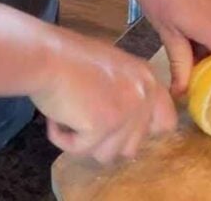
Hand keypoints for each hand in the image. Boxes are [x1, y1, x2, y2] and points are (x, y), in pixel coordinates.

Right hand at [32, 28, 176, 163]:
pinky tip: (55, 118)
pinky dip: (63, 139)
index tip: (117, 126)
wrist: (45, 56)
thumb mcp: (112, 69)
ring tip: (68, 114)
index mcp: (147, 80)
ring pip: (108, 154)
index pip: (166, 122)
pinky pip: (80, 151)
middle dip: (105, 139)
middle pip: (133, 146)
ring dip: (84, 141)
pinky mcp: (102, 126)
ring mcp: (125, 112)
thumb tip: (128, 128)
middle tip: (83, 118)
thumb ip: (128, 93)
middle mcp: (143, 96)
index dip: (141, 130)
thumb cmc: (68, 57)